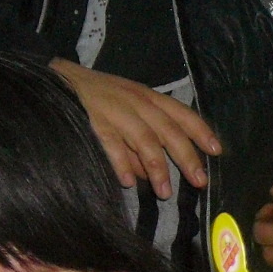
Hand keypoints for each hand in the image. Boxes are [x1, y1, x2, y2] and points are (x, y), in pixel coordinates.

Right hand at [52, 58, 219, 197]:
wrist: (56, 79)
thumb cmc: (97, 98)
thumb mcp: (127, 109)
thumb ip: (142, 139)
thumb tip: (154, 174)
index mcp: (147, 97)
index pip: (181, 113)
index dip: (200, 131)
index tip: (216, 150)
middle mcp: (135, 102)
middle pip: (168, 130)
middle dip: (186, 156)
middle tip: (199, 181)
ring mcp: (114, 110)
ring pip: (144, 139)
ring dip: (157, 167)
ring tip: (165, 192)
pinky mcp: (92, 120)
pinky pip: (111, 144)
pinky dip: (121, 163)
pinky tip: (129, 182)